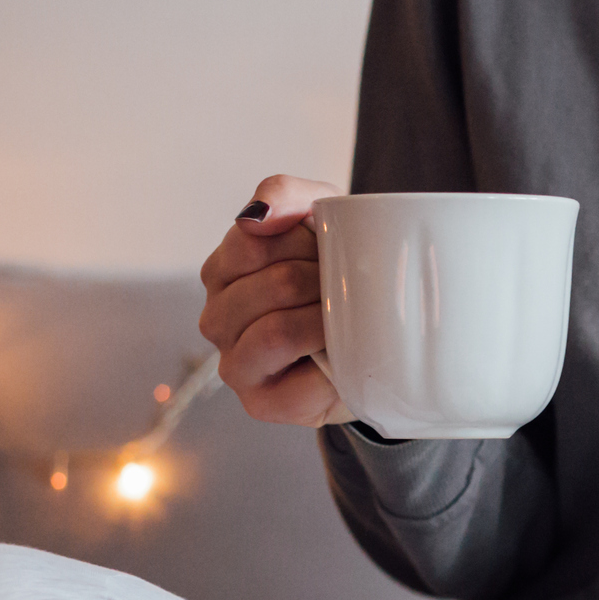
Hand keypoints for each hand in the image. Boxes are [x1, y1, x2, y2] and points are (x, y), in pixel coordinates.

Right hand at [199, 174, 346, 425]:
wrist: (381, 340)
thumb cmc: (341, 274)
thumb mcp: (321, 216)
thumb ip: (285, 195)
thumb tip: (253, 216)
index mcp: (223, 271)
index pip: (251, 242)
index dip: (304, 241)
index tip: (327, 251)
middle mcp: (217, 318)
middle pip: (272, 284)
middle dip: (324, 282)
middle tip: (346, 290)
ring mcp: (234, 364)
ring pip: (277, 330)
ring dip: (326, 321)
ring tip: (346, 320)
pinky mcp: (260, 404)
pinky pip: (297, 381)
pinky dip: (327, 364)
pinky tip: (341, 357)